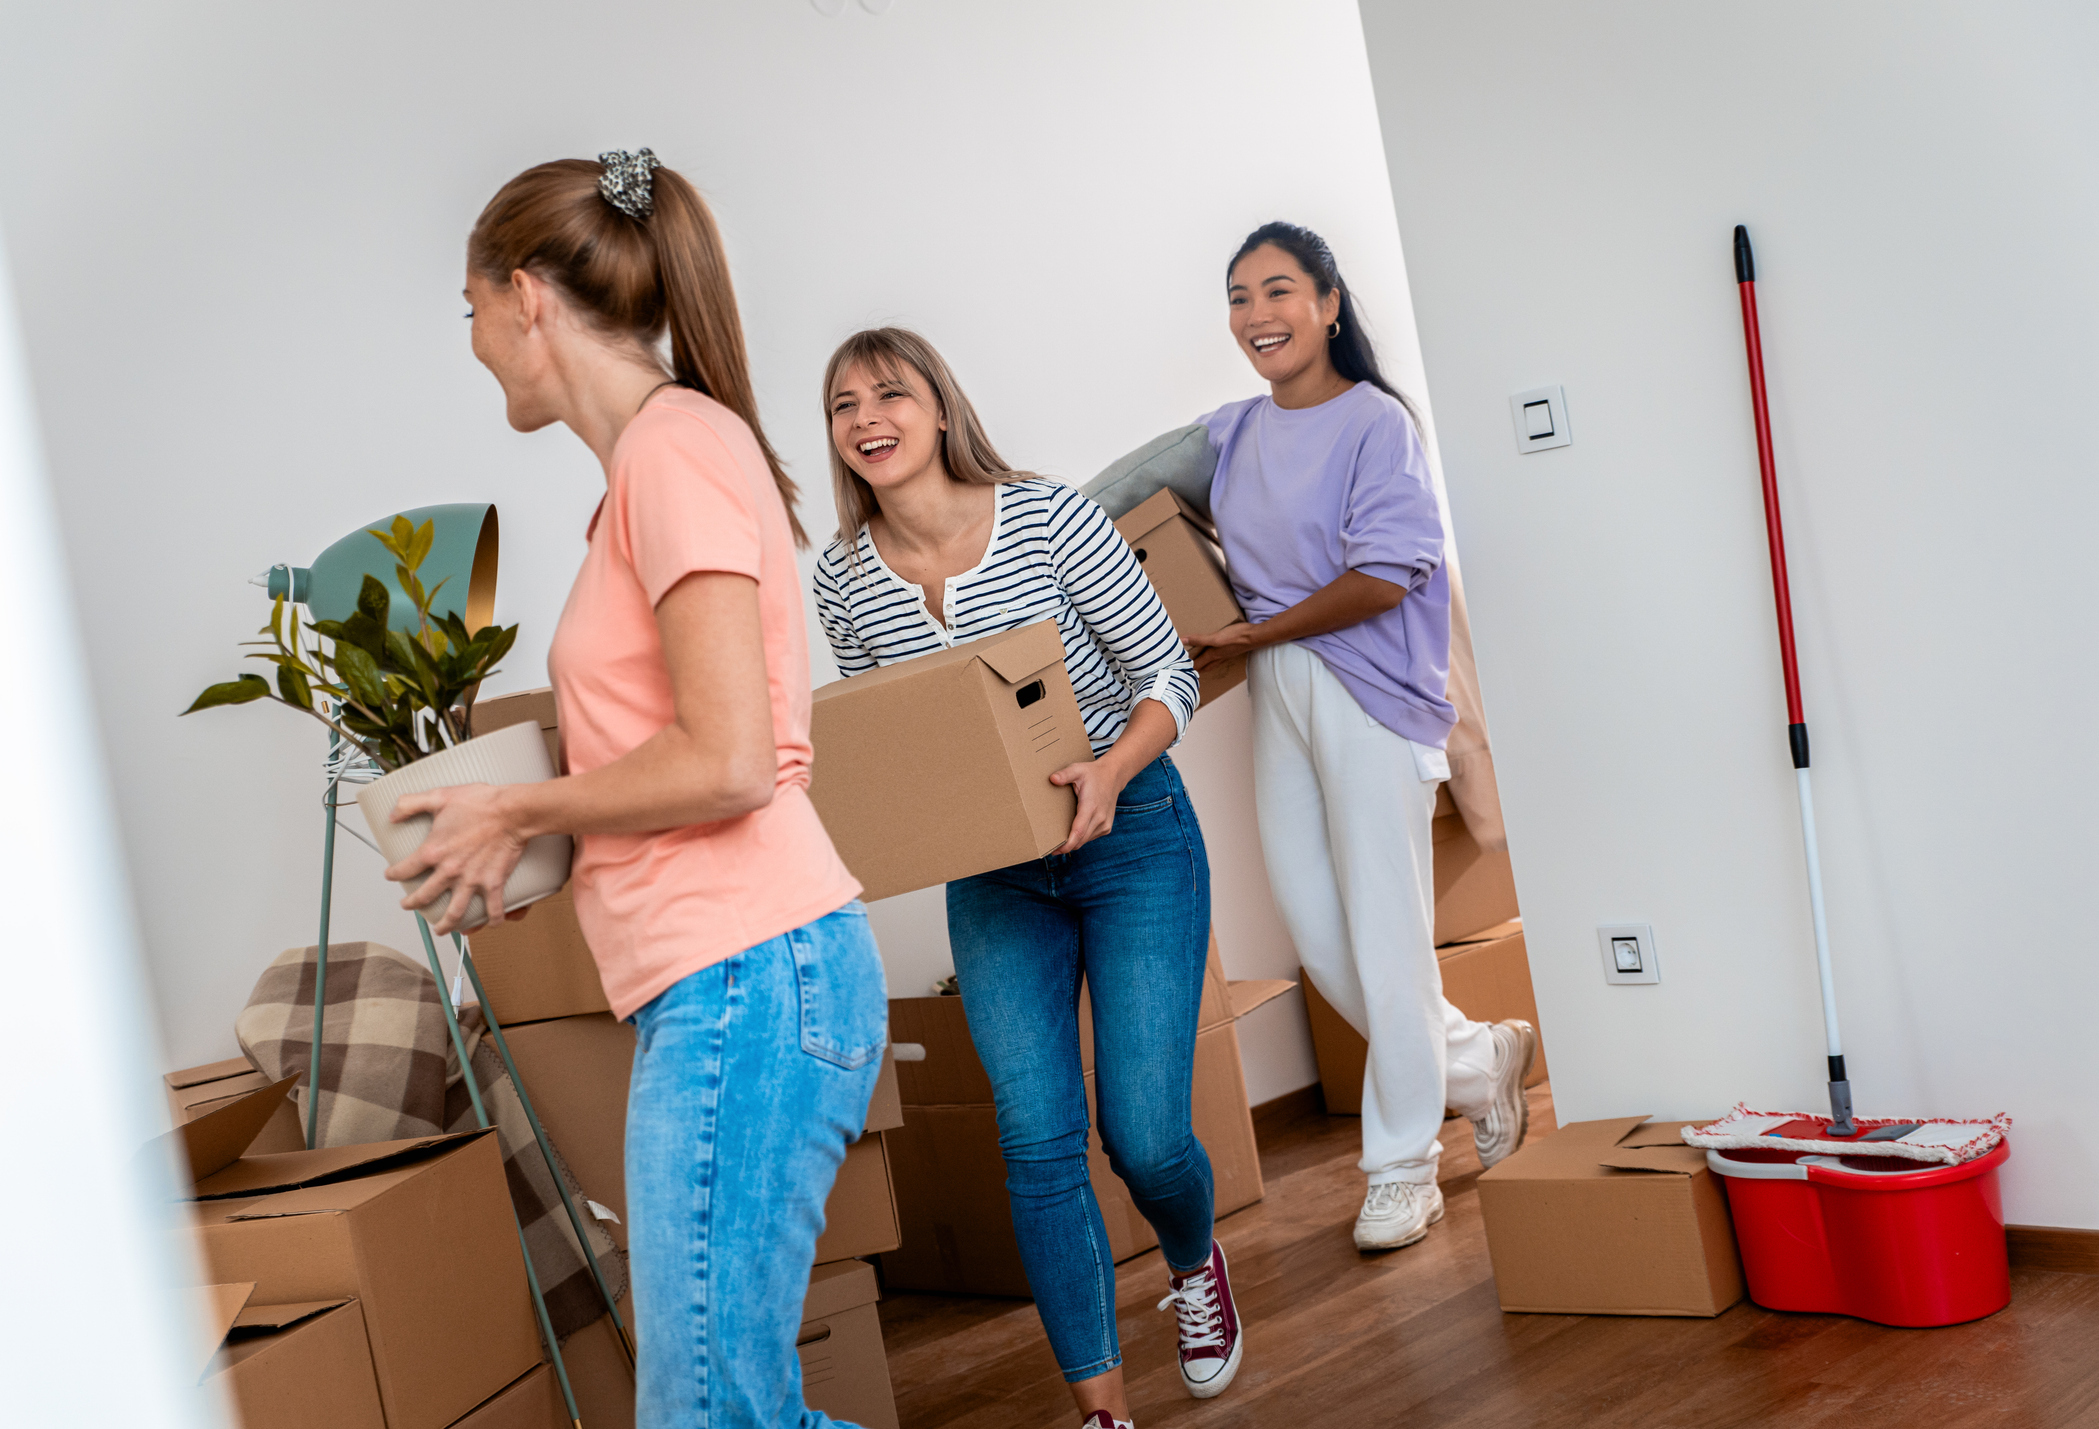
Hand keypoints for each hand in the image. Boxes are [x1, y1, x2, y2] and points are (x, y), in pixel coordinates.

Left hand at [384, 783, 527, 936]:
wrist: (512, 812)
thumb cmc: (481, 803)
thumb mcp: (439, 797)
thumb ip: (410, 804)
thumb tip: (392, 814)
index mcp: (433, 851)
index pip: (404, 870)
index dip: (393, 874)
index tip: (391, 875)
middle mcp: (449, 871)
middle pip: (424, 896)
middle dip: (412, 903)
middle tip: (409, 904)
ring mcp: (472, 880)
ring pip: (454, 912)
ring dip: (445, 924)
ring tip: (441, 930)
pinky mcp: (493, 883)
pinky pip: (492, 908)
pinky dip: (492, 919)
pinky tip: (490, 923)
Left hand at [1047, 755, 1132, 854]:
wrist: (1113, 776)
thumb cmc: (1092, 774)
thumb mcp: (1077, 769)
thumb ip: (1065, 774)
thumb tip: (1052, 779)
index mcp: (1091, 806)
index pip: (1078, 832)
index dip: (1067, 844)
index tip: (1055, 851)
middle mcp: (1100, 818)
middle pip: (1080, 840)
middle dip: (1065, 847)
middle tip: (1050, 848)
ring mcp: (1105, 824)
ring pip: (1085, 840)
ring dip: (1073, 842)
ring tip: (1059, 840)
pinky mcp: (1106, 827)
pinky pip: (1090, 837)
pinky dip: (1081, 838)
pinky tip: (1072, 833)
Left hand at [1184, 621, 1261, 672]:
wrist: (1255, 636)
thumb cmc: (1236, 637)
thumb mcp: (1215, 637)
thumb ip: (1199, 639)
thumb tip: (1182, 640)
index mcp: (1213, 655)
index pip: (1197, 664)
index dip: (1188, 666)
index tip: (1179, 668)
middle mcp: (1219, 657)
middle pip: (1205, 666)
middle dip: (1196, 668)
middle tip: (1186, 668)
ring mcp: (1226, 654)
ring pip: (1212, 662)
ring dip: (1204, 663)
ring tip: (1198, 662)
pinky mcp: (1232, 649)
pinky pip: (1219, 657)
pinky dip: (1213, 657)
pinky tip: (1215, 652)